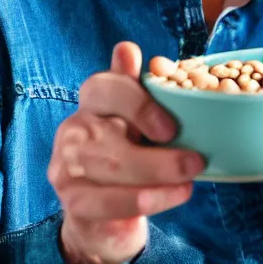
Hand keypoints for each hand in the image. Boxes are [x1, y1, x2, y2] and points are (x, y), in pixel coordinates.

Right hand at [47, 42, 204, 263]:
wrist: (105, 214)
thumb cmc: (129, 155)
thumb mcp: (137, 121)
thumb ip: (137, 90)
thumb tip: (126, 49)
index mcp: (91, 102)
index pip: (102, 87)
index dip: (136, 103)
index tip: (170, 127)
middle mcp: (73, 129)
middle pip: (110, 135)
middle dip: (158, 152)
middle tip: (195, 161)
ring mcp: (67, 166)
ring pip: (112, 169)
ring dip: (157, 177)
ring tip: (189, 181)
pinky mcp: (72, 202)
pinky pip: (108, 202)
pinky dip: (144, 200)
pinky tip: (172, 196)